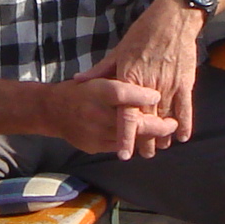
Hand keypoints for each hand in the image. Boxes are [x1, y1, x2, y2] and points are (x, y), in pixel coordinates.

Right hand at [50, 77, 178, 160]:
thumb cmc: (81, 90)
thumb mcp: (98, 77)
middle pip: (131, 121)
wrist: (52, 111)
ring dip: (150, 136)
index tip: (158, 95)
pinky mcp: (95, 145)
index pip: (123, 93)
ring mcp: (95, 131)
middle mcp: (95, 112)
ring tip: (166, 132)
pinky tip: (148, 138)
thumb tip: (147, 78)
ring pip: (129, 138)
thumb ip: (120, 78)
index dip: (142, 95)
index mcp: (97, 90)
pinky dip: (136, 142)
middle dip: (156, 125)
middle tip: (172, 123)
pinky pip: (120, 146)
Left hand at [76, 0, 204, 151]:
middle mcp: (149, 86)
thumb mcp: (119, 51)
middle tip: (144, 154)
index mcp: (129, 79)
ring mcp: (168, 85)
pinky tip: (182, 137)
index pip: (126, 114)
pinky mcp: (184, 82)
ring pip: (165, 118)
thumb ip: (101, 71)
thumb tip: (79, 81)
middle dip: (145, 141)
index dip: (125, 136)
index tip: (124, 153)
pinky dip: (184, 123)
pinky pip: (185, 108)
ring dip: (163, 135)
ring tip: (160, 148)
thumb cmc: (143, 34)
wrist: (172, 20)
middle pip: (146, 121)